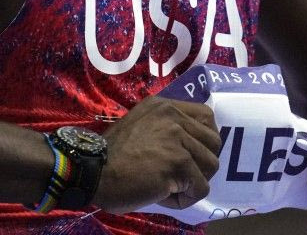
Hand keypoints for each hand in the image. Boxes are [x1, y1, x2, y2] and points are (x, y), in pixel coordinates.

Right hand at [92, 96, 221, 213]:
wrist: (93, 171)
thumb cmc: (111, 155)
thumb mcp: (139, 125)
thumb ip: (164, 127)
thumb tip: (190, 146)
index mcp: (164, 106)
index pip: (207, 116)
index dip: (205, 138)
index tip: (193, 153)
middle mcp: (173, 117)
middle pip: (214, 141)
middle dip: (202, 163)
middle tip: (181, 175)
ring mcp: (177, 139)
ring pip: (211, 165)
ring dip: (194, 182)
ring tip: (170, 187)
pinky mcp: (179, 163)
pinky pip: (200, 188)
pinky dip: (185, 199)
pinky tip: (164, 196)